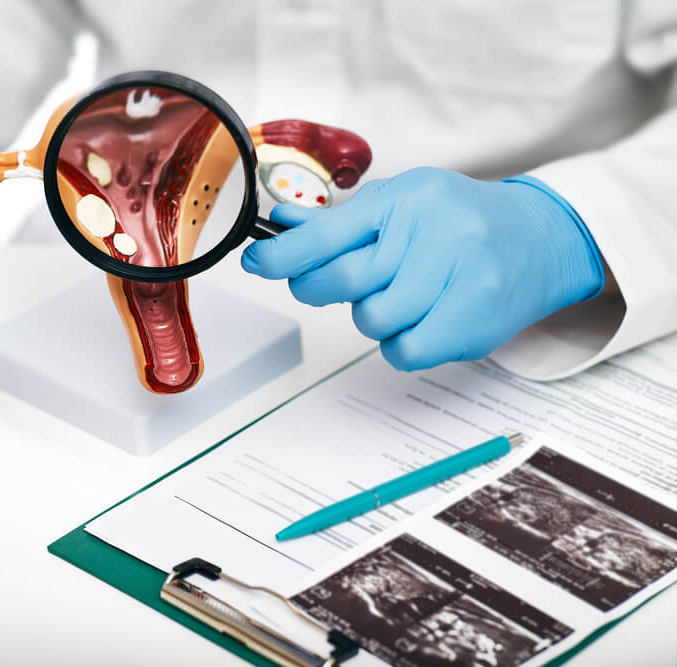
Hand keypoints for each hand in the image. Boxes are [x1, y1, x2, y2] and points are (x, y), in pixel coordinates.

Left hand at [242, 167, 603, 370]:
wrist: (542, 239)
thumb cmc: (461, 222)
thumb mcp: (403, 202)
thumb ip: (342, 221)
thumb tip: (281, 226)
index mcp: (406, 200)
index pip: (327, 233)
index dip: (281, 256)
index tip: (254, 264)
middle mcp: (432, 233)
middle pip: (342, 280)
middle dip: (322, 287)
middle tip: (336, 283)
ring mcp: (457, 277)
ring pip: (371, 320)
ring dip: (373, 316)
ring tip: (403, 295)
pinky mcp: (472, 321)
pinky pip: (403, 350)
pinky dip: (400, 343)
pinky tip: (421, 320)